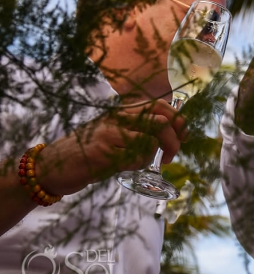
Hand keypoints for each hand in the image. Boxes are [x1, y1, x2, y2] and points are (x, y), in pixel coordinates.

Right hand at [35, 101, 186, 196]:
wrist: (50, 166)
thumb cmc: (86, 151)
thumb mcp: (113, 133)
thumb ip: (138, 129)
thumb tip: (172, 133)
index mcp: (122, 111)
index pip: (160, 106)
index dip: (178, 120)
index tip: (183, 135)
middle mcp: (117, 118)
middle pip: (161, 122)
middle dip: (174, 141)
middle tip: (171, 156)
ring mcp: (110, 134)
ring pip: (150, 142)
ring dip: (152, 157)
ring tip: (139, 163)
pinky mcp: (104, 153)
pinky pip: (135, 159)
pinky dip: (138, 165)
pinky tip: (125, 168)